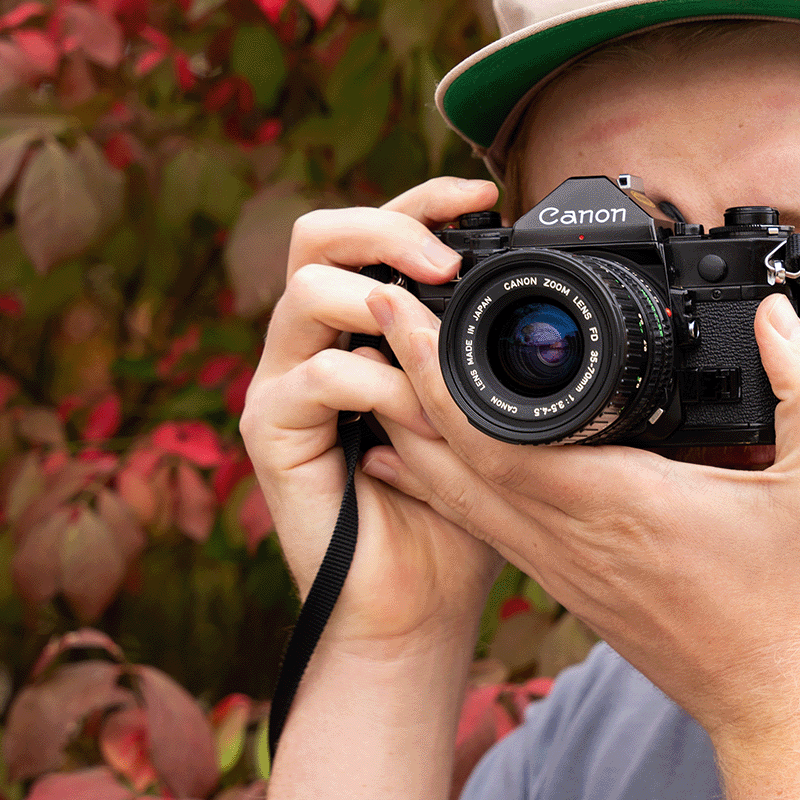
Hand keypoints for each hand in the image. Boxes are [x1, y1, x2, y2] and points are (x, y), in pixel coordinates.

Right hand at [239, 178, 504, 655]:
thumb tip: (531, 275)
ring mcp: (283, 381)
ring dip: (386, 312)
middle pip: (318, 234)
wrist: (415, 604)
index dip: (423, 198)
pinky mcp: (268, 429)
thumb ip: (482, 349)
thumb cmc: (454, 511)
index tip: (487, 195)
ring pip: (308, 291)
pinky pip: (320, 375)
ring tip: (440, 357)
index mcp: (361, 325)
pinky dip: (382, 389)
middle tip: (449, 264)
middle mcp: (313, 341)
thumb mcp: (484, 412)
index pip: (374, 231)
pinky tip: (421, 423)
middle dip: (387, 228)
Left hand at [362, 284, 799, 741]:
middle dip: (406, 380)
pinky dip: (438, 480)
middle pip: (455, 456)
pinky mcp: (567, 587)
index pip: (498, 436)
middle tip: (376, 312)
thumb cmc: (798, 601)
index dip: (437, 371)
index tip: (408, 310)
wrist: (776, 704)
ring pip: (459, 494)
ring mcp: (563, 568)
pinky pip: (482, 524)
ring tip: (377, 367)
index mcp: (623, 503)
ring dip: (410, 429)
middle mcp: (574, 537)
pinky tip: (409, 455)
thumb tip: (781, 313)